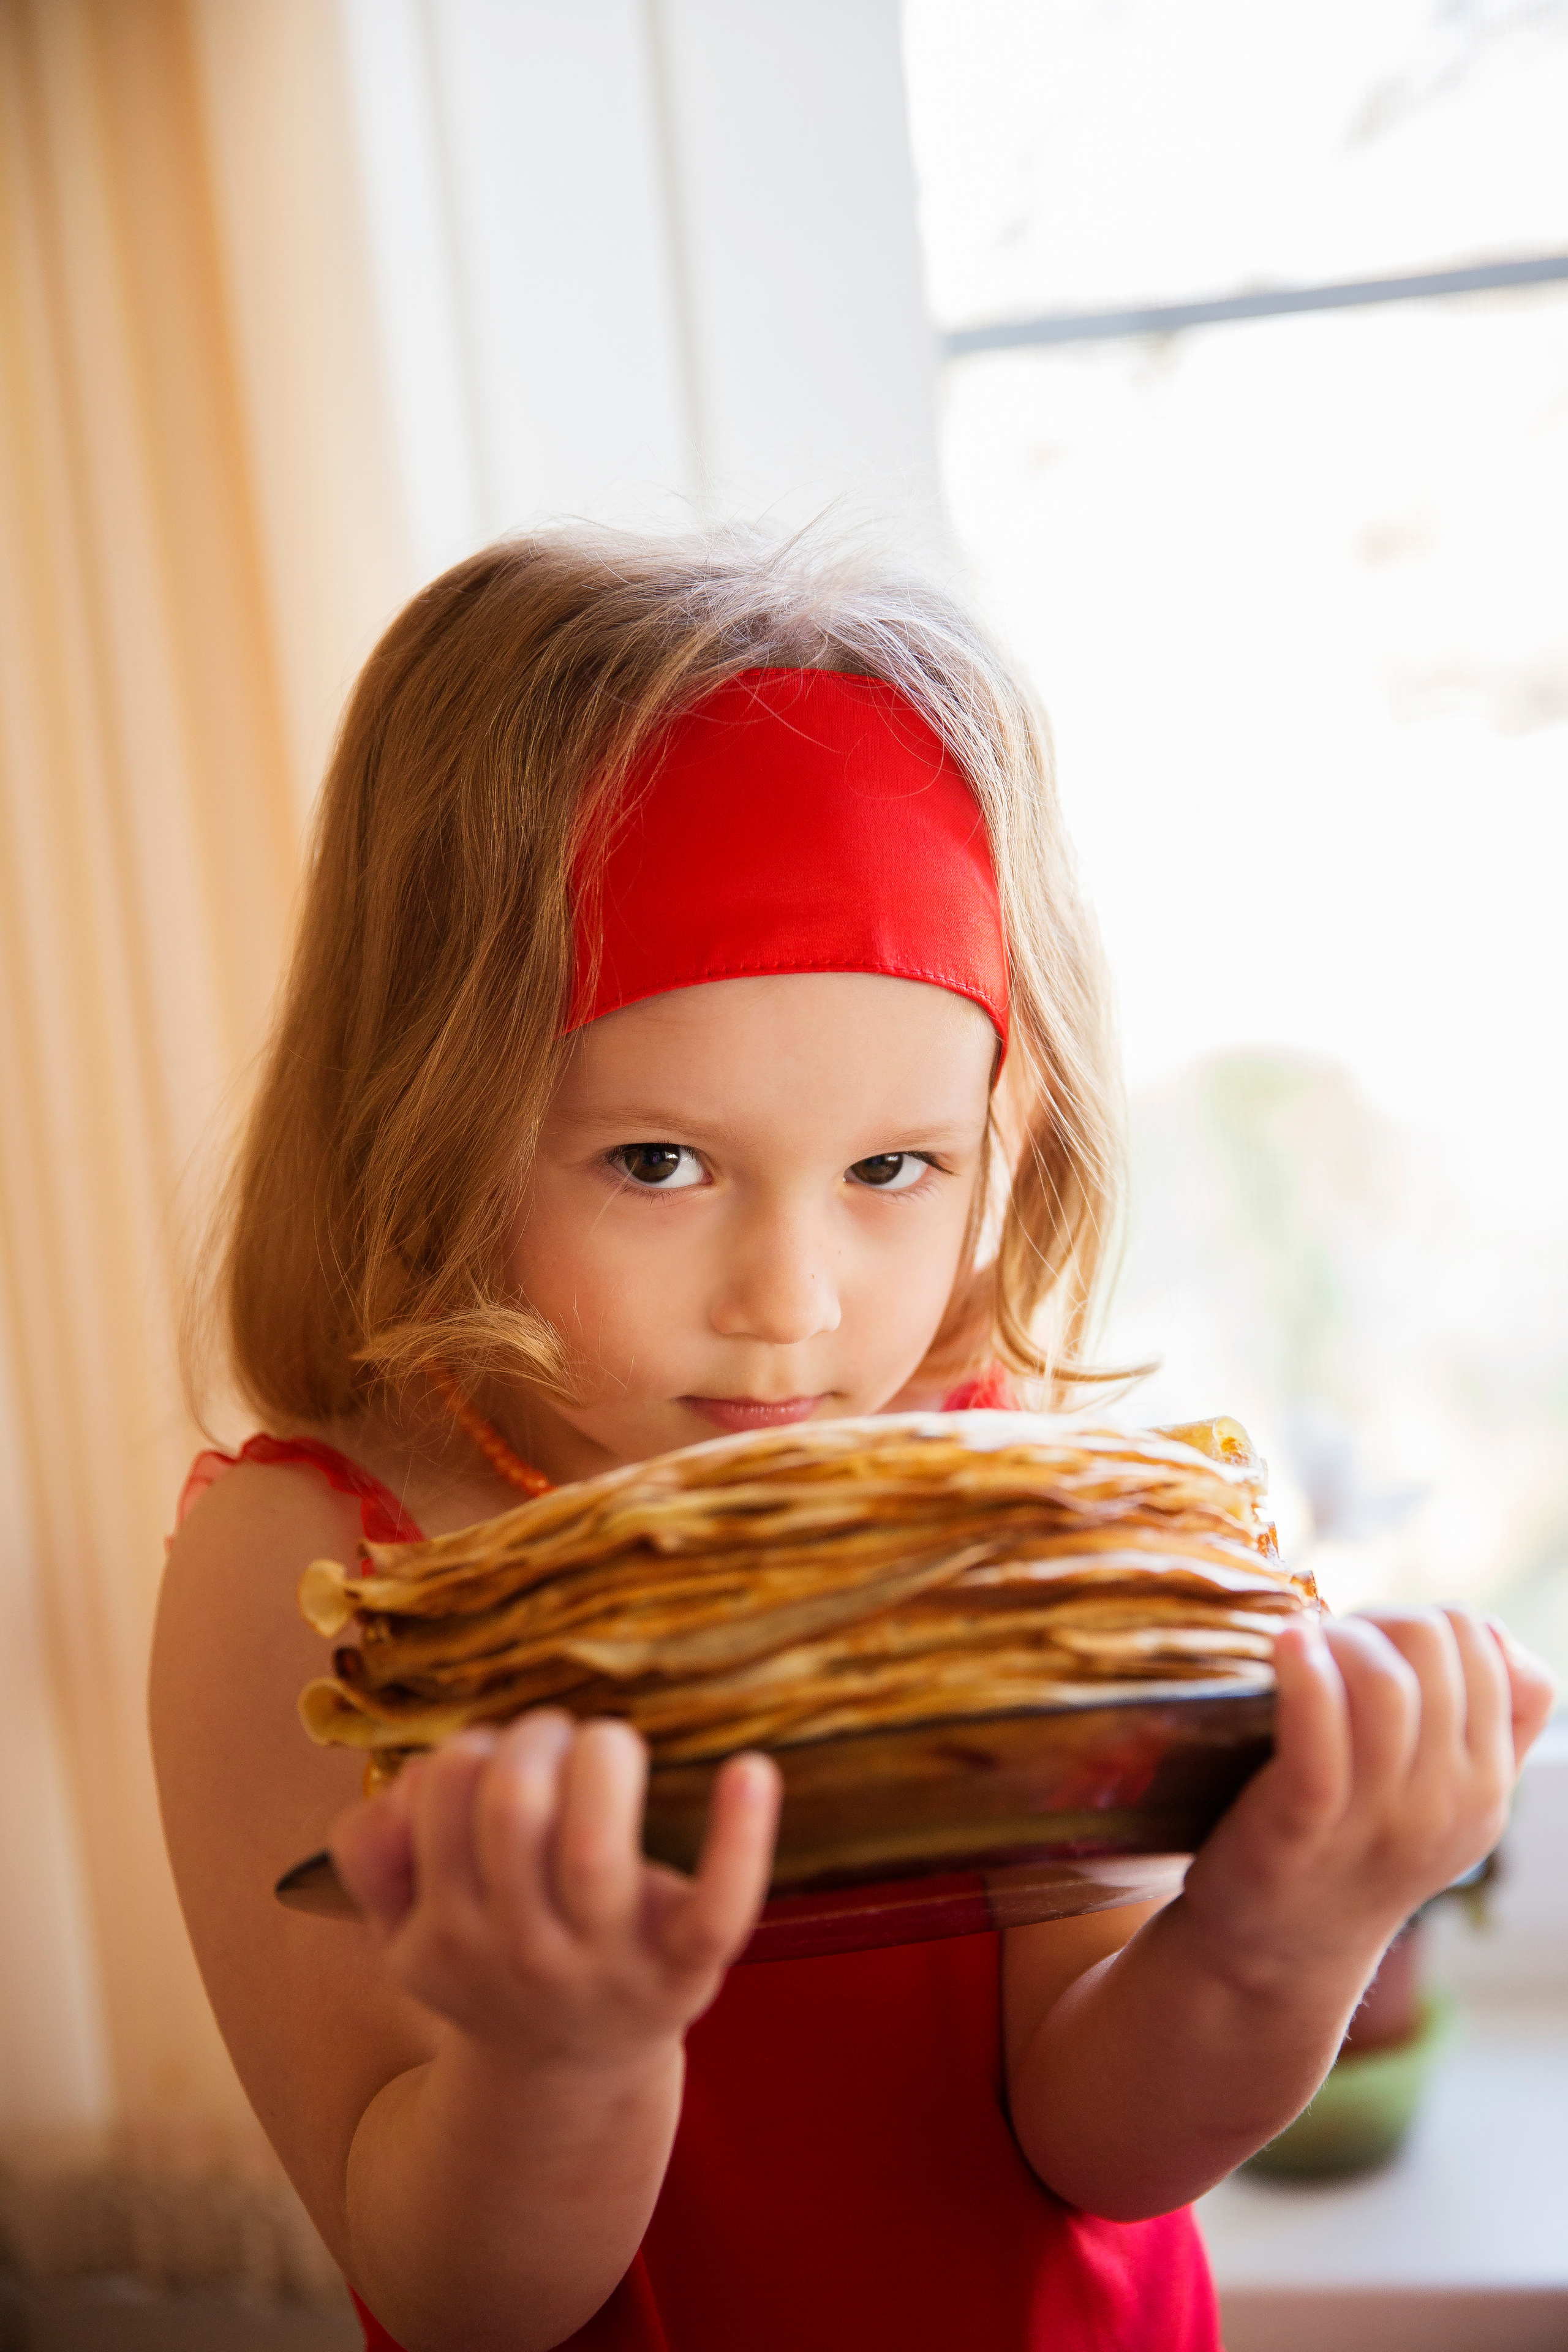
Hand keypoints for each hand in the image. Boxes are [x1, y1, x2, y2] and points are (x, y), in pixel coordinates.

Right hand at [332, 1714, 779, 2067]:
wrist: (570, 2080)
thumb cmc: (497, 1961)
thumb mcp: (408, 1930)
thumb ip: (373, 1856)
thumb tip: (405, 1788)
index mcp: (448, 1934)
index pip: (444, 1796)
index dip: (471, 1747)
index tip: (498, 1754)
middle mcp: (522, 1952)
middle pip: (513, 1807)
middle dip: (536, 1738)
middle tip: (557, 1740)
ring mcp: (607, 1965)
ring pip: (591, 1844)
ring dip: (601, 1759)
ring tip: (609, 1749)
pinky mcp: (688, 1972)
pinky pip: (720, 1908)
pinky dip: (739, 1839)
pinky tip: (749, 1771)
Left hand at [1181, 1607, 1555, 1993]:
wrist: (1278, 1951)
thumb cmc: (1352, 1848)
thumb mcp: (1444, 1797)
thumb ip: (1489, 1724)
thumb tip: (1497, 1634)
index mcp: (1487, 1784)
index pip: (1483, 1646)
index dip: (1421, 1618)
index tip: (1372, 1641)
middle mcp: (1448, 1801)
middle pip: (1433, 1646)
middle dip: (1377, 1621)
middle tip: (1328, 1643)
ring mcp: (1379, 1817)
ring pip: (1385, 1682)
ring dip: (1336, 1639)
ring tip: (1298, 1648)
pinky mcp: (1303, 1824)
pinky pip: (1319, 1735)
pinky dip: (1304, 1676)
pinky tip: (1285, 1644)